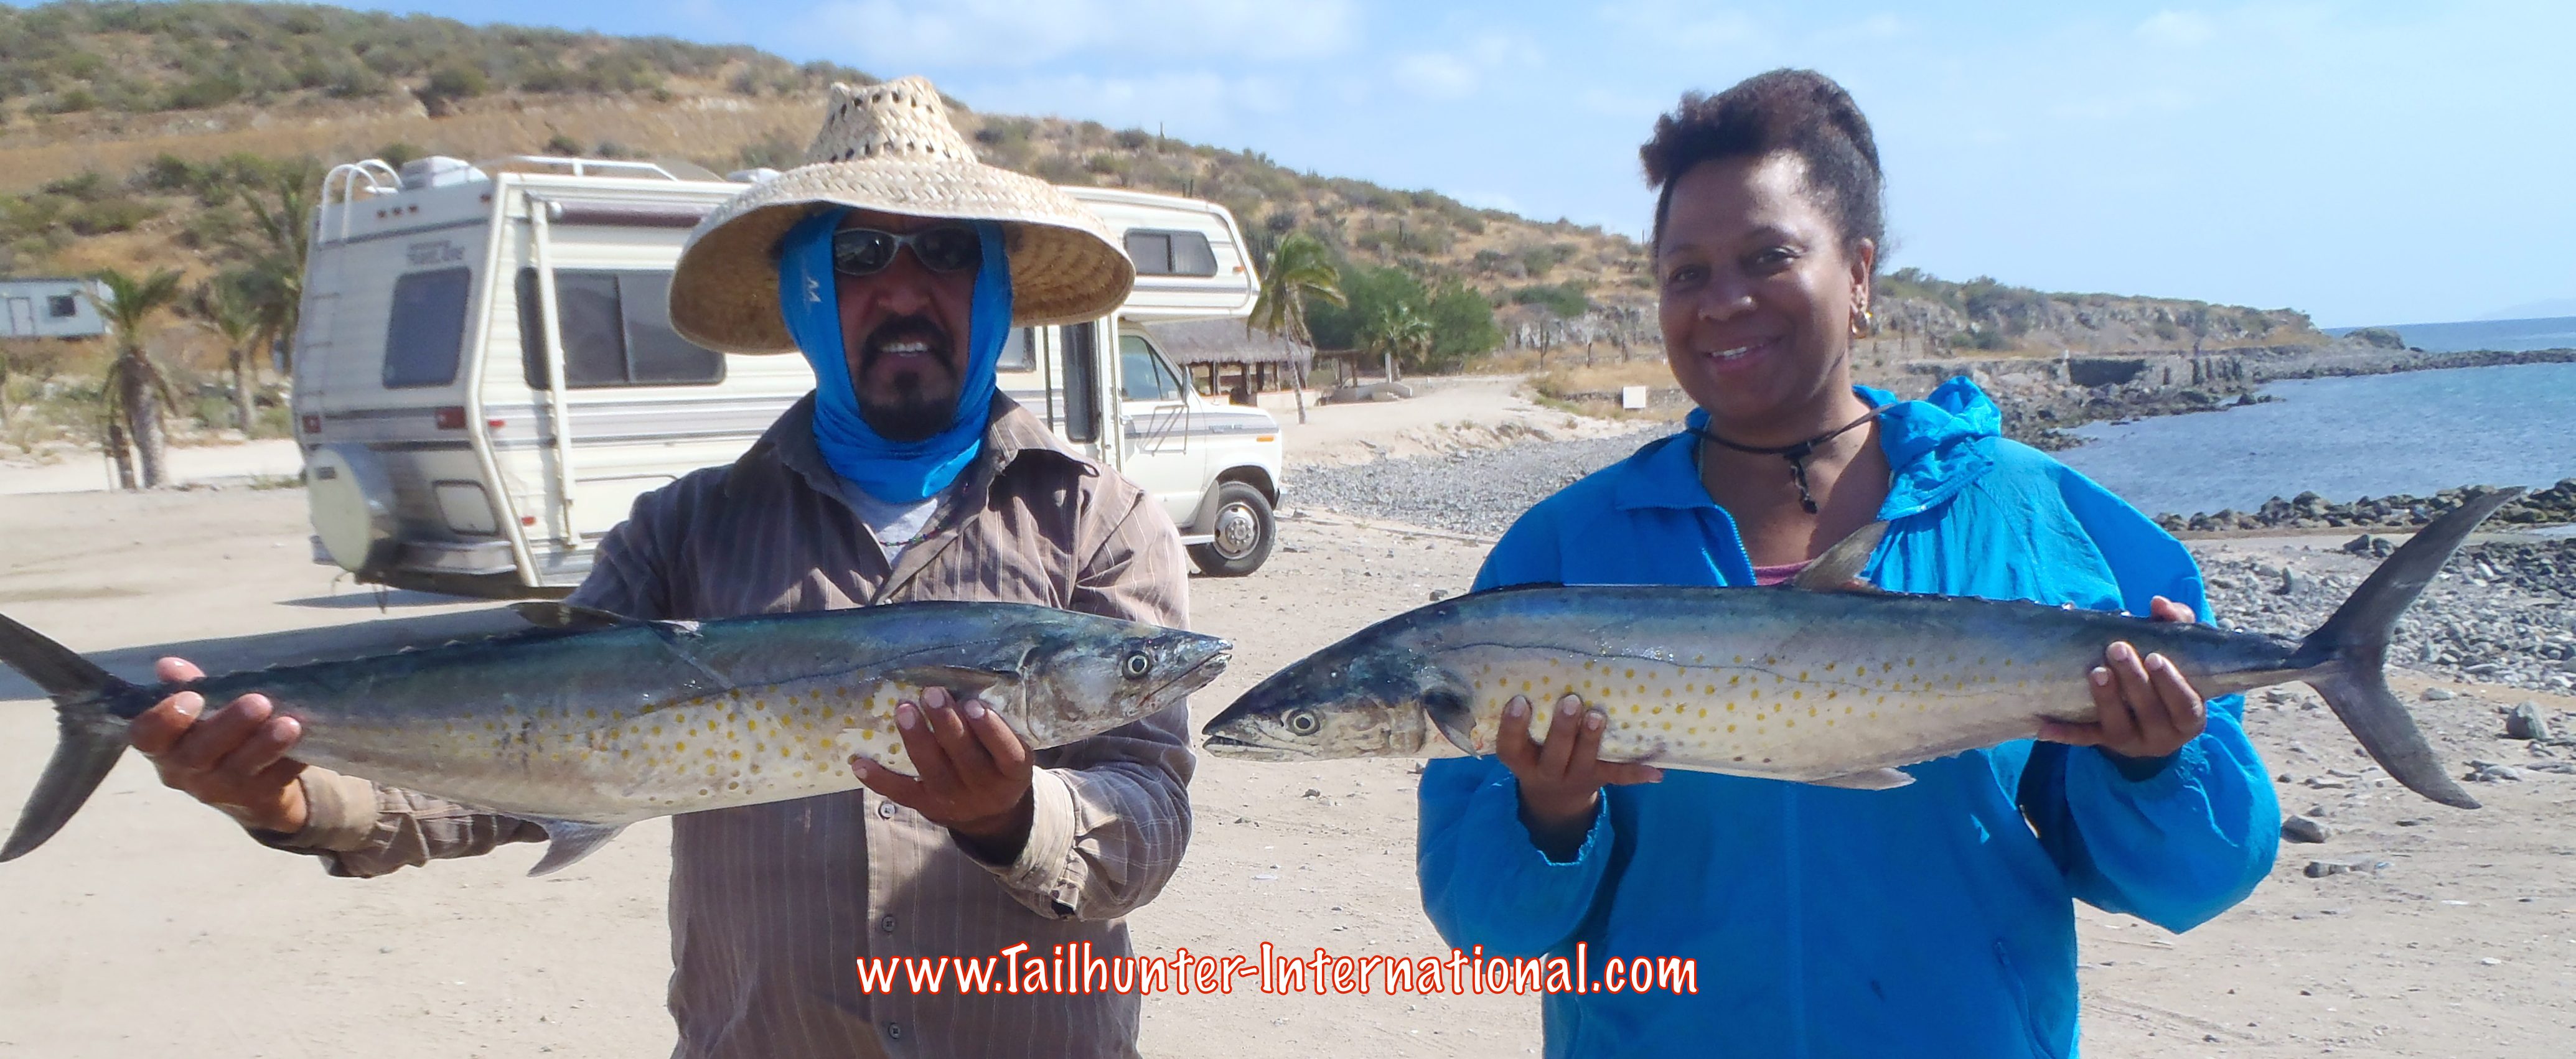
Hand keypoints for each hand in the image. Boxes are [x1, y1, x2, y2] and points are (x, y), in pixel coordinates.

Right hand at [126, 657, 308, 833]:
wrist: (255, 788)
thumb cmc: (220, 736)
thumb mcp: (202, 711)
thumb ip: (187, 687)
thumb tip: (168, 665)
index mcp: (163, 747)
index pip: (146, 737)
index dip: (164, 718)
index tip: (193, 696)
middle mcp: (184, 772)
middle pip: (197, 753)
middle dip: (228, 726)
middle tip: (258, 702)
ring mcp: (219, 790)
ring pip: (237, 770)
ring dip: (264, 745)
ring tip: (289, 724)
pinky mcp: (256, 799)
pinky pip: (273, 780)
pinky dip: (289, 759)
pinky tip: (304, 739)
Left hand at [851, 685, 1036, 862]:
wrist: (990, 815)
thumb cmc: (998, 764)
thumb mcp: (1011, 749)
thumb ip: (995, 726)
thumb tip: (962, 683)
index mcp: (1013, 771)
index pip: (1007, 751)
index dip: (990, 730)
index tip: (973, 704)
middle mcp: (986, 789)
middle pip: (965, 757)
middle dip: (946, 724)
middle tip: (931, 693)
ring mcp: (954, 800)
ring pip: (933, 770)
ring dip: (917, 739)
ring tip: (904, 710)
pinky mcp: (928, 807)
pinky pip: (902, 792)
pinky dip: (879, 778)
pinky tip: (860, 762)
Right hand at [1497, 694, 1662, 858]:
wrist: (1555, 799)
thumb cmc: (1536, 753)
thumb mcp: (1523, 744)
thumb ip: (1525, 718)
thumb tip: (1534, 668)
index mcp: (1522, 761)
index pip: (1510, 747)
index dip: (1512, 726)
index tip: (1519, 700)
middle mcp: (1547, 772)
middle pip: (1553, 755)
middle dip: (1562, 729)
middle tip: (1571, 701)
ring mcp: (1575, 777)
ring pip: (1583, 762)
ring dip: (1591, 740)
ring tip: (1598, 715)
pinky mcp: (1599, 778)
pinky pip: (1618, 777)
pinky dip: (1637, 772)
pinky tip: (1657, 770)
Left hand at [2040, 596, 2208, 761]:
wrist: (2152, 721)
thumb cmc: (2168, 674)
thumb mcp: (2179, 650)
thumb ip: (2176, 623)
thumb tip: (2159, 604)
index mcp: (2189, 718)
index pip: (2186, 704)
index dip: (2172, 683)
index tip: (2153, 657)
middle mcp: (2163, 736)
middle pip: (2151, 713)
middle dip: (2134, 681)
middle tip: (2117, 649)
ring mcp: (2132, 743)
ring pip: (2118, 727)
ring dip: (2106, 699)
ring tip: (2095, 671)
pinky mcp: (2105, 743)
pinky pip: (2084, 739)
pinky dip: (2064, 733)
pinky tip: (2044, 726)